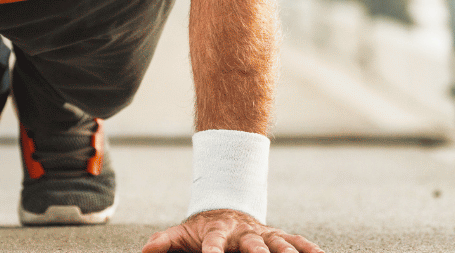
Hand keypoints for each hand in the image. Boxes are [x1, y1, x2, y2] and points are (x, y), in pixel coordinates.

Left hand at [142, 208, 323, 252]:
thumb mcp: (181, 234)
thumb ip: (164, 242)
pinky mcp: (276, 235)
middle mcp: (243, 233)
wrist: (225, 207)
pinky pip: (296, 241)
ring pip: (278, 244)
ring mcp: (262, 234)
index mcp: (218, 232)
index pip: (214, 243)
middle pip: (253, 245)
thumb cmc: (201, 229)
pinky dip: (309, 248)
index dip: (213, 252)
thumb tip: (145, 251)